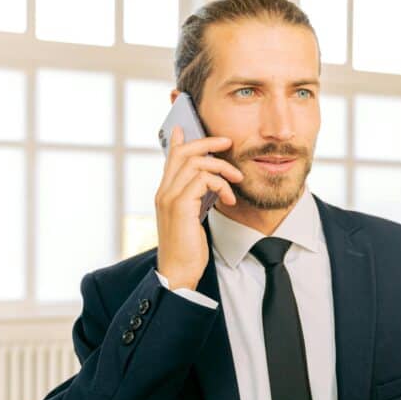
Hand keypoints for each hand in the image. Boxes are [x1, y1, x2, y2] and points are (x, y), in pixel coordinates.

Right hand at [154, 125, 242, 290]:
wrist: (178, 272)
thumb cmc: (188, 248)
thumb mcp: (192, 217)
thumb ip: (195, 198)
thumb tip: (208, 185)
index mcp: (166, 193)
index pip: (171, 157)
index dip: (181, 140)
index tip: (187, 127)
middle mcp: (164, 191)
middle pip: (183, 152)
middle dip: (208, 143)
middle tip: (228, 143)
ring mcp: (169, 197)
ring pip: (196, 163)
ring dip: (222, 168)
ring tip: (236, 180)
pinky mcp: (180, 206)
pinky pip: (202, 179)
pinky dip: (220, 185)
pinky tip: (229, 200)